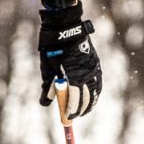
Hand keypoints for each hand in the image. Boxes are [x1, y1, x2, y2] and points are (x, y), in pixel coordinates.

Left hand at [39, 0, 100, 117]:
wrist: (65, 25)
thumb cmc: (52, 46)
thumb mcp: (47, 67)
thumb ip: (47, 86)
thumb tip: (45, 103)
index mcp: (74, 74)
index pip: (75, 98)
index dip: (71, 110)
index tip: (66, 117)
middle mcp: (87, 72)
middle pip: (87, 97)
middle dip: (80, 109)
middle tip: (73, 116)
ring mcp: (94, 67)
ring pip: (96, 91)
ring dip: (90, 102)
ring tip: (84, 110)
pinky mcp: (96, 63)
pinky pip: (98, 82)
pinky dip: (95, 92)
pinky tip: (91, 97)